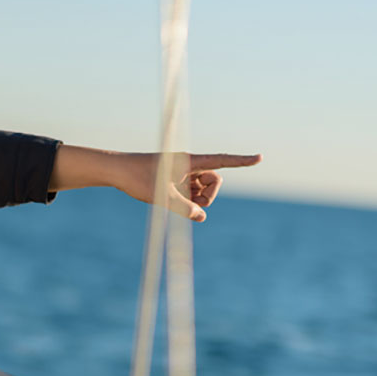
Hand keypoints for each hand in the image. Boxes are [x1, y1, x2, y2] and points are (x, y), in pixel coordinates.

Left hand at [50, 146, 261, 221]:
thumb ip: (184, 208)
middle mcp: (189, 165)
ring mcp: (183, 173)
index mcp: (189, 161)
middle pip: (214, 182)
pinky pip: (191, 194)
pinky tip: (168, 199)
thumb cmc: (137, 178)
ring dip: (195, 200)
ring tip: (172, 200)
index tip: (260, 158)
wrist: (116, 171)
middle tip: (188, 204)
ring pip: (203, 191)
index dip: (242, 161)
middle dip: (207, 196)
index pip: (222, 161)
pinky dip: (185, 201)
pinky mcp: (176, 180)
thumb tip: (201, 217)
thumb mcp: (161, 196)